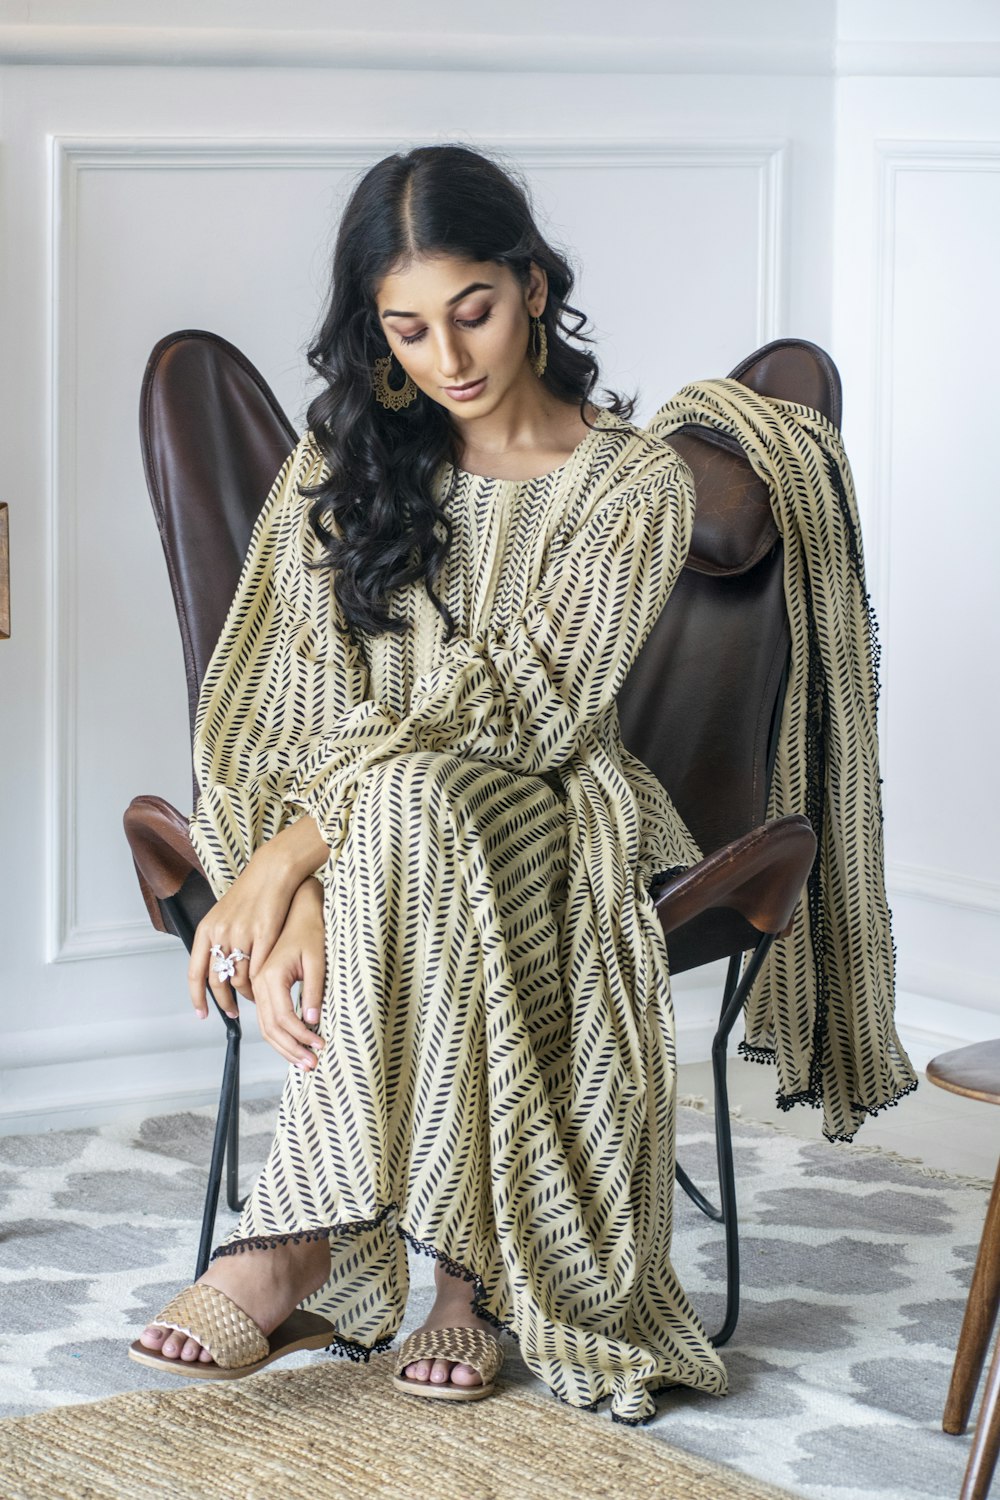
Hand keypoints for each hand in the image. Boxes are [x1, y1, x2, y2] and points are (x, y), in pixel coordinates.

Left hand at [188, 816, 329, 1019]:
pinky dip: (262, 984)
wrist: (271, 872)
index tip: (202, 1013)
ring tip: (253, 996)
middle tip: (232, 1012)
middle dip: (225, 1002)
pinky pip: (260, 970)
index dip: (197, 998)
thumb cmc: (250, 892)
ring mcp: (242, 935)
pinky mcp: (265, 935)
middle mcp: (221, 934)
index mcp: (207, 930)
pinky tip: (266, 987)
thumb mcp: (223, 915)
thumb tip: (217, 966)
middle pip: (218, 981)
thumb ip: (217, 940)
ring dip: (247, 993)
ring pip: (241, 979)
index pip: (195, 973)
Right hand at [251, 877, 327, 1069]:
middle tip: (313, 1065)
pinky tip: (296, 1044)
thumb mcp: (317, 960)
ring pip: (266, 1026)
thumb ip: (313, 990)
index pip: (283, 1018)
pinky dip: (280, 1034)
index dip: (302, 1036)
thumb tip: (312, 1021)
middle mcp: (259, 982)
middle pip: (270, 1028)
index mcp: (270, 975)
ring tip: (305, 1061)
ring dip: (285, 1046)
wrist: (298, 908)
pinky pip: (267, 1016)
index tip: (321, 1046)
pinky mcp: (263, 985)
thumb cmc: (310, 930)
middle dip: (292, 1049)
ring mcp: (258, 984)